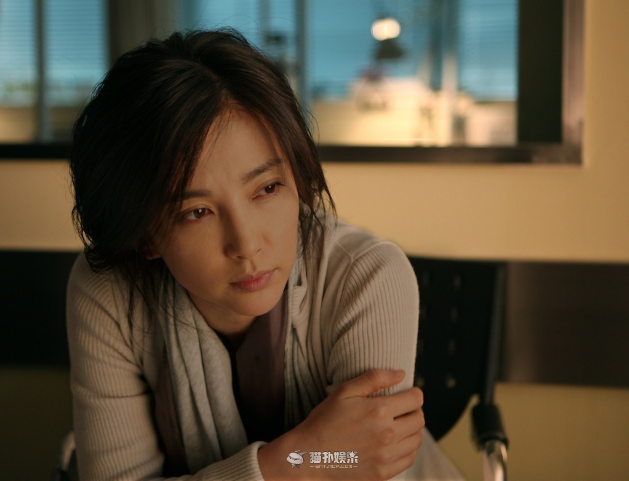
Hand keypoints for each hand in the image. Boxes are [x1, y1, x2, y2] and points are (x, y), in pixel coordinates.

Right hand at [258, 369, 424, 479]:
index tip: (409, 393)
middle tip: (404, 408)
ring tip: (400, 424)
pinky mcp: (382, 473)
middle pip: (419, 420)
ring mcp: (386, 457)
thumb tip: (400, 374)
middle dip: (415, 410)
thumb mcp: (344, 392)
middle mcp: (387, 435)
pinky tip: (396, 443)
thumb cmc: (324, 421)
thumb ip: (374, 378)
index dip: (415, 393)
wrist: (309, 456)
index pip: (415, 400)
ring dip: (412, 430)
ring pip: (417, 440)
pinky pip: (408, 460)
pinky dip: (408, 449)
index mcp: (378, 411)